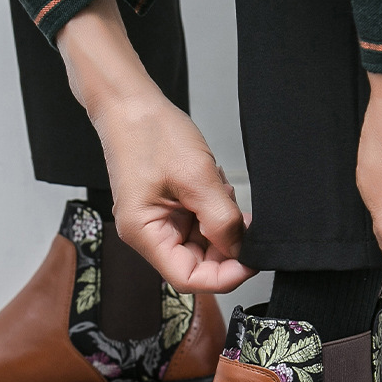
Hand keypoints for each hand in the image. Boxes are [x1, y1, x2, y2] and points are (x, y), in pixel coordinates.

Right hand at [93, 94, 254, 292]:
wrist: (130, 103)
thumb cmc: (149, 132)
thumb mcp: (196, 176)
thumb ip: (221, 219)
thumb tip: (241, 250)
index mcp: (144, 233)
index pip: (188, 278)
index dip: (224, 276)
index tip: (251, 260)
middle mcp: (148, 233)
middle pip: (197, 263)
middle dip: (225, 243)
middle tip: (244, 217)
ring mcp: (158, 221)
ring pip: (202, 243)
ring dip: (220, 222)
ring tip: (219, 187)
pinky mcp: (167, 209)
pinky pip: (199, 223)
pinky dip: (213, 208)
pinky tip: (213, 184)